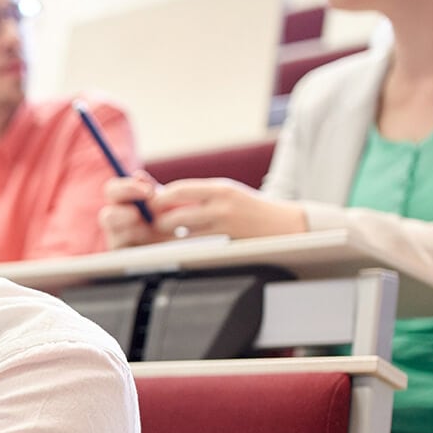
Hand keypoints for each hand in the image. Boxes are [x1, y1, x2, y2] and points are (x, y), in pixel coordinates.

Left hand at [100, 175, 307, 247]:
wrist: (283, 225)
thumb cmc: (248, 208)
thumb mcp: (225, 193)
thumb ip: (196, 194)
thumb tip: (160, 192)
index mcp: (220, 188)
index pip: (178, 189)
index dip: (158, 198)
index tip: (149, 203)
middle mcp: (221, 205)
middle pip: (174, 213)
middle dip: (159, 219)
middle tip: (153, 222)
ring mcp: (224, 226)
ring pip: (181, 231)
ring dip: (169, 232)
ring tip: (168, 232)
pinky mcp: (226, 243)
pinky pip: (195, 244)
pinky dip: (184, 242)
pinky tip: (183, 241)